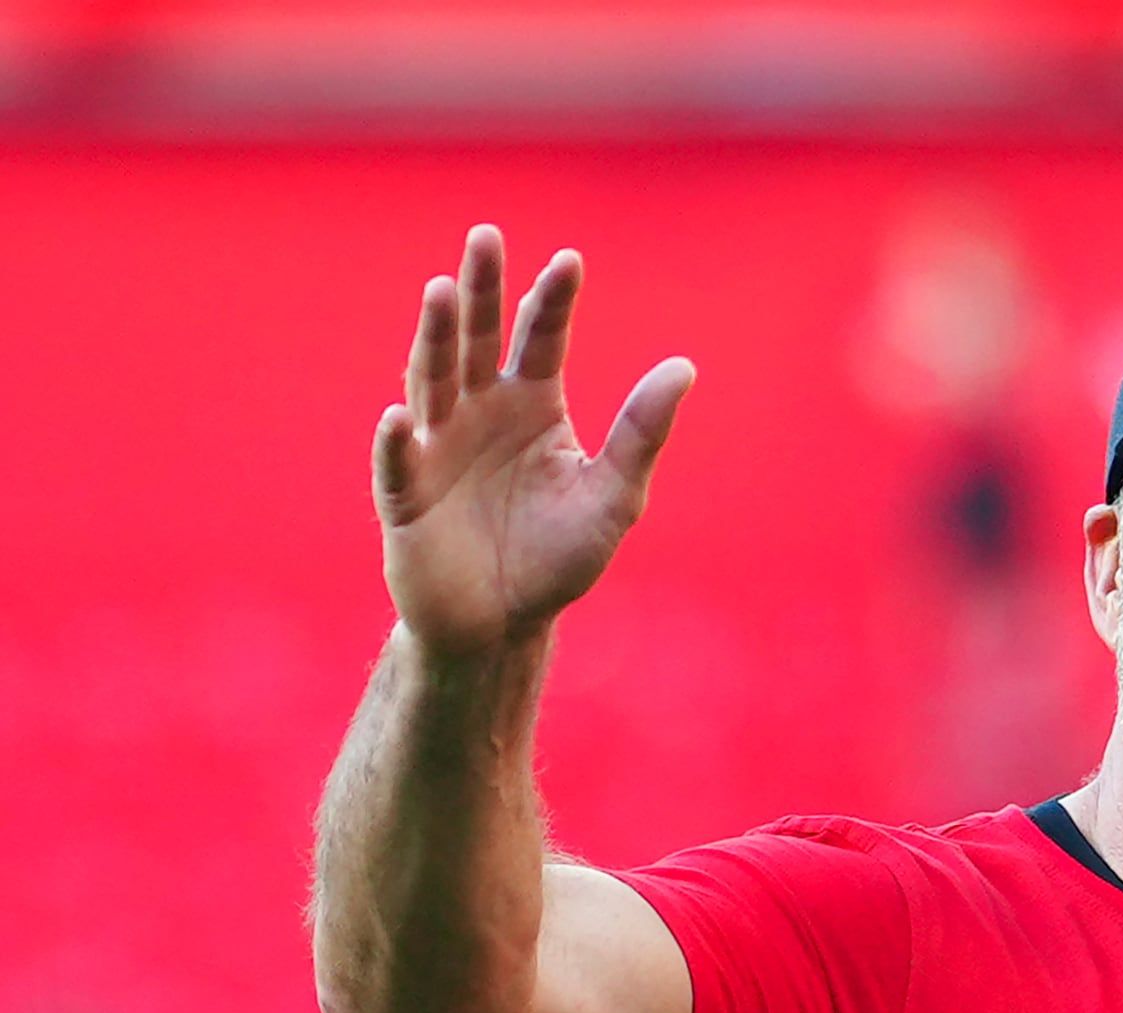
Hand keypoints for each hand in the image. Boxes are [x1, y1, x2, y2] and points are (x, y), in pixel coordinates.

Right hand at [373, 225, 694, 660]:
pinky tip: (399, 418)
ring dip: (436, 339)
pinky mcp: (405, 497)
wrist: (504, 624)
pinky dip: (396, 443)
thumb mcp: (614, 496)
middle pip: (479, 340)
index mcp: (532, 407)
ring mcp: (436, 448)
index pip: (542, 340)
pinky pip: (398, 466)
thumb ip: (641, 434)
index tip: (570, 261)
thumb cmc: (558, 558)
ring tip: (443, 291)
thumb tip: (684, 367)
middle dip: (482, 290)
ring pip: (433, 382)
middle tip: (486, 236)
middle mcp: (479, 413)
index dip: (553, 302)